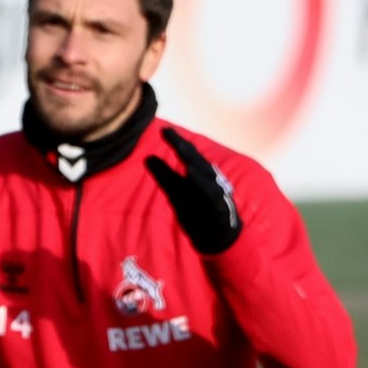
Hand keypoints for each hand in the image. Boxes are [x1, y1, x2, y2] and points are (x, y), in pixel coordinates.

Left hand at [145, 129, 240, 254]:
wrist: (219, 238)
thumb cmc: (198, 212)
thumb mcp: (178, 194)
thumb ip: (165, 176)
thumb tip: (148, 157)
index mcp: (200, 174)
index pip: (189, 155)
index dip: (177, 142)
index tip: (163, 129)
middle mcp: (210, 180)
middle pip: (195, 160)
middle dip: (182, 145)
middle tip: (166, 132)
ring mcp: (216, 193)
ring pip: (204, 174)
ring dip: (192, 160)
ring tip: (179, 148)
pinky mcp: (220, 208)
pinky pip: (210, 194)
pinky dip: (201, 183)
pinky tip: (190, 172)